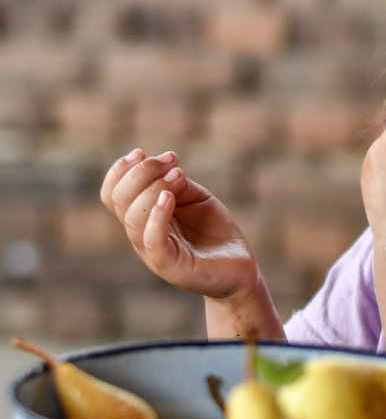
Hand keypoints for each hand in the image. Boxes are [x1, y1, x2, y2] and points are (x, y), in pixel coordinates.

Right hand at [100, 149, 260, 300]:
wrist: (239, 266)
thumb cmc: (214, 231)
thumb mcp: (194, 197)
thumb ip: (175, 183)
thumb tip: (164, 169)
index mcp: (142, 217)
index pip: (112, 194)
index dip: (120, 170)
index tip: (142, 153)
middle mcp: (141, 234)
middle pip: (118, 200)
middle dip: (141, 172)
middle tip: (172, 161)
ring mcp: (152, 252)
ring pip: (132, 218)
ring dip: (153, 188)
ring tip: (178, 175)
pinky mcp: (169, 266)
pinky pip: (151, 240)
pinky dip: (156, 215)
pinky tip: (170, 198)